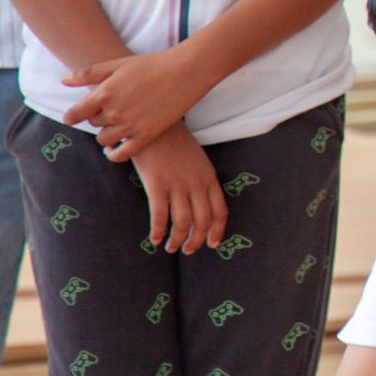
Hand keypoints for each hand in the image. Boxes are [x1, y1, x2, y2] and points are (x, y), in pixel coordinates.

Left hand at [61, 45, 213, 155]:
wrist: (185, 72)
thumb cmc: (152, 65)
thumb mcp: (118, 64)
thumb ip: (88, 74)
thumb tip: (63, 81)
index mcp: (104, 93)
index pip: (75, 114)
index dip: (71, 117)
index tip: (73, 117)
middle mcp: (114, 112)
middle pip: (93, 124)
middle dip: (97, 118)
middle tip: (110, 109)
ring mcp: (131, 125)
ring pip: (104, 139)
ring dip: (106, 134)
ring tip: (116, 125)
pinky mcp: (147, 135)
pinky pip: (122, 153)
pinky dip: (114, 154)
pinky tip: (113, 149)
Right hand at [130, 125, 228, 253]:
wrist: (155, 124)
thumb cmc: (174, 143)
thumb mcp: (197, 160)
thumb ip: (199, 180)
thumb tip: (197, 203)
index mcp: (209, 177)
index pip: (220, 211)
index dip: (217, 231)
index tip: (212, 244)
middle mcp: (196, 184)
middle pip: (202, 221)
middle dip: (196, 240)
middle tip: (188, 250)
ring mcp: (177, 185)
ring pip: (182, 222)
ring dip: (178, 240)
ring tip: (171, 247)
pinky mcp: (157, 185)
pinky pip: (160, 216)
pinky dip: (158, 231)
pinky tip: (155, 240)